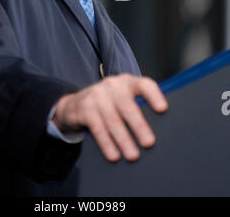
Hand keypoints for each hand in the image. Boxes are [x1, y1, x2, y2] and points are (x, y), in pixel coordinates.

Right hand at [52, 74, 167, 161]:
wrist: (74, 105)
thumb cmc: (108, 105)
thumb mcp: (122, 99)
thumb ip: (137, 106)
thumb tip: (159, 129)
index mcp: (127, 82)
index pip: (143, 84)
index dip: (154, 96)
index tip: (163, 109)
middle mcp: (112, 85)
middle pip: (128, 105)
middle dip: (139, 126)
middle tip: (149, 143)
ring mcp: (97, 95)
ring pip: (113, 120)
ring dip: (124, 140)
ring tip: (133, 155)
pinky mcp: (85, 107)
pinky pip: (98, 128)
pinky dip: (107, 143)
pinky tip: (114, 155)